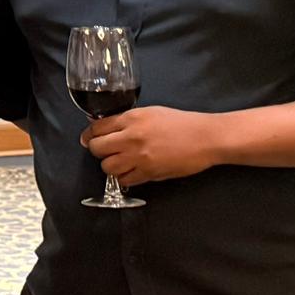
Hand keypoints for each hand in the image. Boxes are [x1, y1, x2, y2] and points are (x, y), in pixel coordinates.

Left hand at [83, 106, 224, 187]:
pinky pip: (124, 180)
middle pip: (97, 148)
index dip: (90, 135)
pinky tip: (133, 172)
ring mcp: (139, 157)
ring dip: (111, 166)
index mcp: (131, 119)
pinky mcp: (149, 172)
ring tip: (121, 163)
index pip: (96, 128)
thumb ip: (128, 121)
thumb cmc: (182, 124)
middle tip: (106, 152)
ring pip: (107, 167)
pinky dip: (125, 178)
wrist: (205, 138)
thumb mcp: (151, 113)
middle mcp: (131, 137)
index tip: (90, 139)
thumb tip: (108, 129)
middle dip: (98, 151)